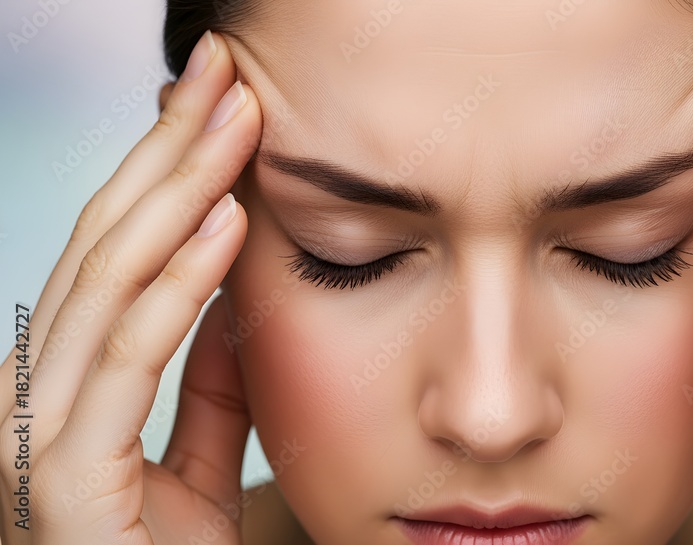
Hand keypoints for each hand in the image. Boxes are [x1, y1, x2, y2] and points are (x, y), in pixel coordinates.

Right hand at [0, 31, 261, 543]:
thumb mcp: (200, 459)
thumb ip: (204, 382)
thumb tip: (230, 293)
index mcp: (66, 381)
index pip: (116, 251)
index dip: (164, 170)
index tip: (216, 104)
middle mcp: (33, 393)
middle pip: (107, 244)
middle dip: (168, 151)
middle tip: (224, 72)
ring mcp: (35, 432)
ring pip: (109, 282)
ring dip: (179, 191)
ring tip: (237, 119)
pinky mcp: (62, 478)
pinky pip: (128, 360)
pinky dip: (180, 288)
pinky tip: (229, 223)